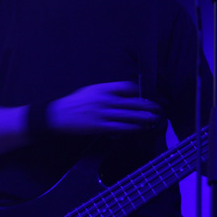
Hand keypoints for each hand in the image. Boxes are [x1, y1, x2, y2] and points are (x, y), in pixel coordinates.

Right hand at [48, 81, 162, 135]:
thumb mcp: (90, 91)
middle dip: (145, 105)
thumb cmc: (74, 103)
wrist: (59, 115)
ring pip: (127, 115)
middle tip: (157, 107)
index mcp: (102, 89)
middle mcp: (105, 100)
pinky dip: (131, 128)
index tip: (145, 95)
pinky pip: (119, 127)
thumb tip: (122, 93)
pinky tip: (139, 129)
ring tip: (153, 118)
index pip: (125, 87)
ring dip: (142, 117)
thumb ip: (106, 91)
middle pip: (130, 102)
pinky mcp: (100, 126)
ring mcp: (103, 114)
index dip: (137, 91)